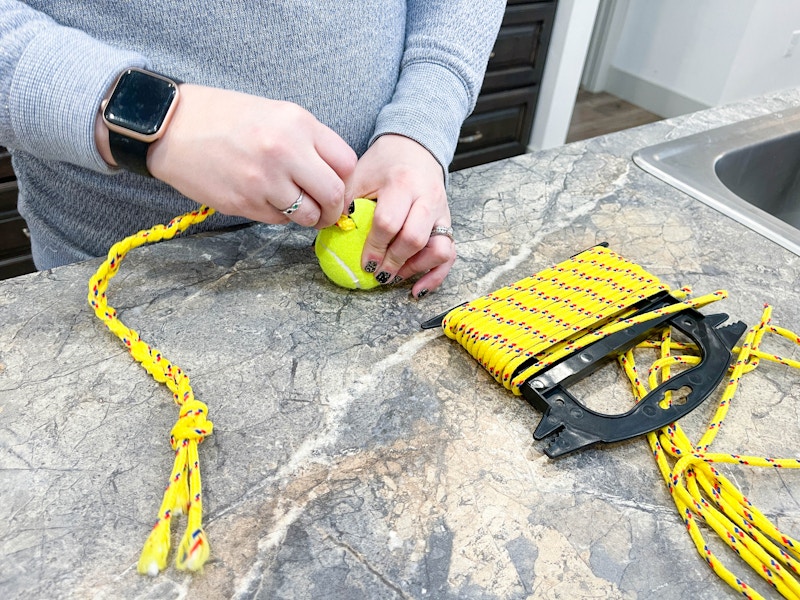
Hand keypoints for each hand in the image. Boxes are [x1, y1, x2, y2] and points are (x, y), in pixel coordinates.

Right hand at [99, 84, 356, 227]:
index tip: (338, 185)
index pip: (346, 163)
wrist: (170, 127)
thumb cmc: (224, 117)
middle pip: (334, 195)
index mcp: (297, 123)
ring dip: (308, 217)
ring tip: (297, 208)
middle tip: (328, 211)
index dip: (346, 179)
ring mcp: (264, 180)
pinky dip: (280, 216)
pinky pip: (279, 220)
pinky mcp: (245, 202)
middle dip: (335, 209)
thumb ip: (308, 141)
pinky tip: (266, 200)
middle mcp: (285, 151)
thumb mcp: (275, 113)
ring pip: (309, 215)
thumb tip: (336, 175)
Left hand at [346, 134, 454, 297]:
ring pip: (439, 249)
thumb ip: (345, 204)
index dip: (374, 247)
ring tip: (395, 276)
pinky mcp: (448, 224)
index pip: (389, 222)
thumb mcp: (358, 176)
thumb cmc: (382, 166)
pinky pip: (449, 255)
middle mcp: (427, 198)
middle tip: (376, 273)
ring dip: (415, 268)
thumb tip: (329, 235)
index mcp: (402, 183)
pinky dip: (435, 276)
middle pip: (414, 238)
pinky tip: (417, 289)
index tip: (364, 262)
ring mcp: (441, 212)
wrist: (412, 149)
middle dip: (393, 262)